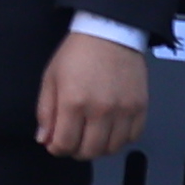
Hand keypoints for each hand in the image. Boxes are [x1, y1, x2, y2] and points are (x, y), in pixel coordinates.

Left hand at [34, 33, 148, 163]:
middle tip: (73, 141)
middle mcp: (100, 110)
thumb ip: (46, 111)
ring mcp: (123, 111)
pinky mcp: (140, 108)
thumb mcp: (51, 78)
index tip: (55, 144)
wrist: (110, 33)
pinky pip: (132, 138)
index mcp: (74, 102)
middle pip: (89, 151)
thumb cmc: (78, 53)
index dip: (57, 149)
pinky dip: (120, 139)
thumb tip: (44, 139)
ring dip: (98, 148)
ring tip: (91, 135)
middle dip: (76, 151)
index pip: (65, 143)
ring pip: (111, 149)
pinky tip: (110, 129)